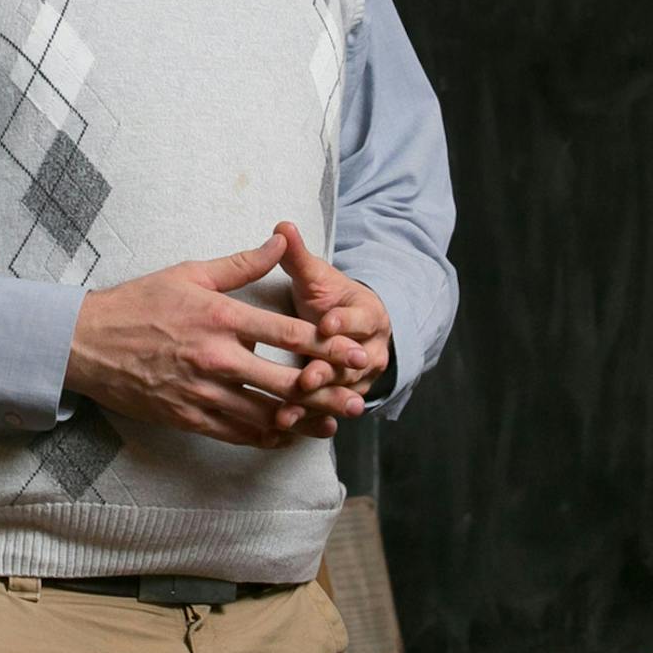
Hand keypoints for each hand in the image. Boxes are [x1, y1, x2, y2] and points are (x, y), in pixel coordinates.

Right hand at [64, 231, 370, 449]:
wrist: (86, 342)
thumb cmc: (138, 303)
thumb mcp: (189, 273)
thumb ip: (241, 263)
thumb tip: (281, 240)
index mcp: (220, 317)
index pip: (287, 334)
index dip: (328, 345)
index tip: (354, 351)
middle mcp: (216, 358)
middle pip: (287, 382)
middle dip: (328, 392)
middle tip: (359, 398)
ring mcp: (202, 392)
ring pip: (267, 415)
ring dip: (304, 421)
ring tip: (333, 423)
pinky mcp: (188, 417)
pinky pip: (238, 434)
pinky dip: (267, 436)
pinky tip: (286, 434)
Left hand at [271, 220, 393, 431]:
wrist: (347, 329)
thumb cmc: (328, 299)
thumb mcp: (316, 277)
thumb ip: (299, 256)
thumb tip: (282, 225)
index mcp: (369, 316)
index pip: (359, 319)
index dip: (343, 322)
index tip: (326, 323)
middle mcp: (371, 350)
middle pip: (351, 362)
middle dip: (328, 370)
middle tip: (307, 377)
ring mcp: (359, 378)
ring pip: (340, 391)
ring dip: (316, 402)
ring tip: (289, 411)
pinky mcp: (342, 398)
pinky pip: (326, 411)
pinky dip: (306, 419)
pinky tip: (283, 426)